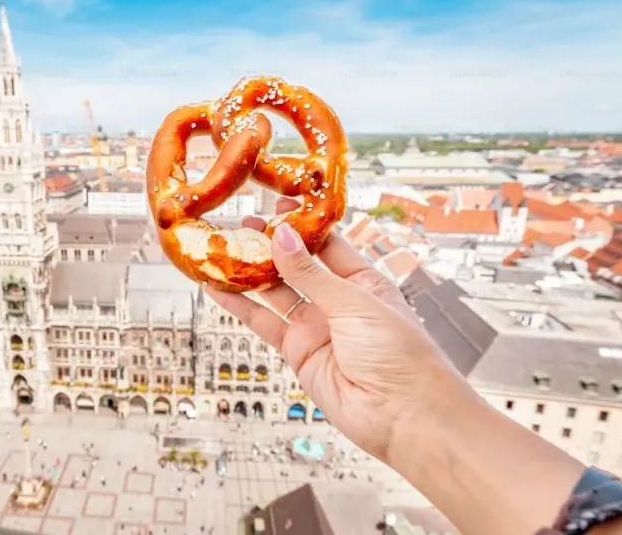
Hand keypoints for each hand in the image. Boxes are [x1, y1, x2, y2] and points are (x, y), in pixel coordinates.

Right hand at [204, 198, 471, 461]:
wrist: (403, 416)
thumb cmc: (400, 356)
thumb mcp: (355, 303)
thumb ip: (312, 274)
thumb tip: (282, 238)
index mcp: (364, 281)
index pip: (326, 244)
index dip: (300, 225)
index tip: (275, 205)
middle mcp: (338, 302)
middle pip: (296, 266)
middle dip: (269, 246)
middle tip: (239, 225)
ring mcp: (317, 327)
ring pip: (276, 292)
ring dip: (249, 273)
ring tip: (221, 251)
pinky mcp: (298, 352)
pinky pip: (264, 324)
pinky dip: (240, 307)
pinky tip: (218, 289)